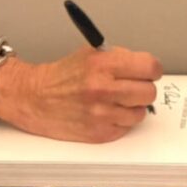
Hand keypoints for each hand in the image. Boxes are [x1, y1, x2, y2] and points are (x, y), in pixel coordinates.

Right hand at [0, 46, 162, 142]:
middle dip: (143, 88)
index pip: (150, 67)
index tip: (147, 71)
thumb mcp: (91, 53)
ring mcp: (102, 114)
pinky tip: (106, 112)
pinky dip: (120, 121)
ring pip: (140, 112)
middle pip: (149, 92)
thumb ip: (120, 59)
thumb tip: (147, 68)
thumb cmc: (63, 76)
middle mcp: (104, 89)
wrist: (36, 98)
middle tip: (132, 86)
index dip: (151, 69)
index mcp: (103, 64)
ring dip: (132, 106)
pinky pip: (126, 127)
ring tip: (116, 100)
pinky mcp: (99, 133)